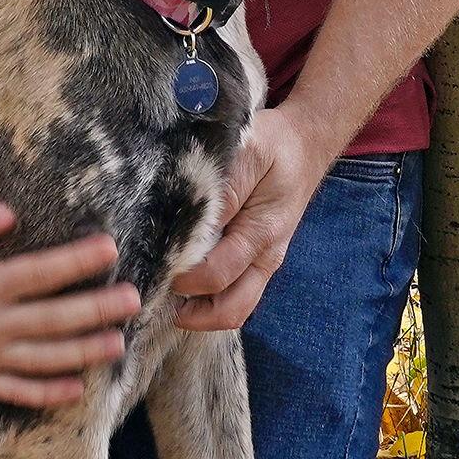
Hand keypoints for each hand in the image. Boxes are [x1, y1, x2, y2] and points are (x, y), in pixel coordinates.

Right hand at [0, 198, 141, 408]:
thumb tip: (9, 211)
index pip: (40, 272)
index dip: (77, 261)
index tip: (108, 248)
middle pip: (54, 319)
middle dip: (97, 309)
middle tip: (133, 299)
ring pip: (45, 358)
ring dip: (85, 352)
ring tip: (118, 343)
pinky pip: (19, 392)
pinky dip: (49, 393)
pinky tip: (77, 388)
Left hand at [172, 102, 325, 333]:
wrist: (305, 145)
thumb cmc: (273, 146)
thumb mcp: (248, 154)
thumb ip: (222, 190)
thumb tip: (190, 225)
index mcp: (261, 233)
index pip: (216, 275)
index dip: (183, 277)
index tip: (153, 263)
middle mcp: (266, 258)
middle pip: (229, 311)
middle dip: (191, 313)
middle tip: (154, 293)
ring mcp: (265, 264)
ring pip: (235, 311)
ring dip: (201, 313)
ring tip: (166, 294)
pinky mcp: (260, 261)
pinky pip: (237, 296)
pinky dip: (210, 300)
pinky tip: (185, 283)